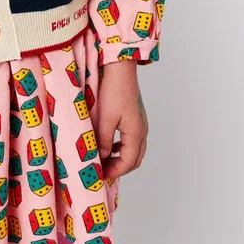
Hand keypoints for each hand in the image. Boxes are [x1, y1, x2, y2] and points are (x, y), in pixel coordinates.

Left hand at [95, 61, 148, 179]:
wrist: (121, 68)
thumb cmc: (113, 91)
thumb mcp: (105, 118)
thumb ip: (104, 140)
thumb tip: (103, 157)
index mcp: (136, 133)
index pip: (128, 162)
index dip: (115, 171)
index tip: (101, 175)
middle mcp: (142, 130)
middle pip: (135, 158)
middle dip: (120, 167)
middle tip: (103, 171)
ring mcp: (141, 122)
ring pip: (135, 149)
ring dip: (121, 157)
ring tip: (105, 159)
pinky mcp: (136, 115)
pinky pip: (132, 139)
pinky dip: (122, 146)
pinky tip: (111, 143)